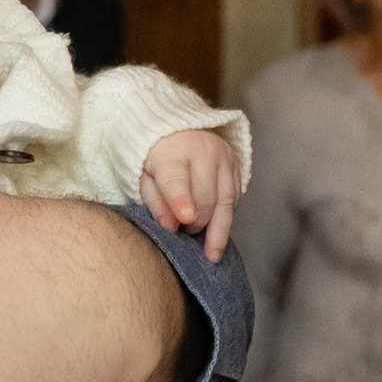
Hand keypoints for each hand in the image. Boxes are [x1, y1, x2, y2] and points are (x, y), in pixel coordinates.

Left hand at [138, 130, 239, 262]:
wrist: (177, 129)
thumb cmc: (156, 157)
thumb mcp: (144, 177)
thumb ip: (155, 202)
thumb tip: (170, 226)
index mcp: (173, 153)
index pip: (178, 180)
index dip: (181, 200)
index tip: (186, 219)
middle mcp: (204, 152)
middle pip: (206, 197)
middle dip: (197, 223)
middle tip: (185, 234)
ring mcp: (224, 157)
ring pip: (227, 201)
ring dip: (218, 229)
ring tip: (211, 252)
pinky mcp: (237, 164)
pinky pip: (236, 197)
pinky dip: (227, 215)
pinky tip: (218, 228)